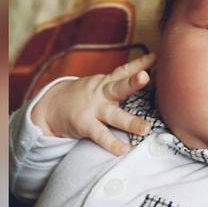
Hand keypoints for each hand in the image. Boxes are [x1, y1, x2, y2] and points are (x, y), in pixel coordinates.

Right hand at [30, 53, 156, 155]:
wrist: (51, 107)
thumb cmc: (86, 96)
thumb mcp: (101, 85)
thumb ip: (122, 83)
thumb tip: (152, 78)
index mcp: (107, 82)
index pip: (125, 70)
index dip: (140, 63)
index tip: (156, 56)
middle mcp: (102, 93)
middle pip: (119, 86)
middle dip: (133, 82)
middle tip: (146, 77)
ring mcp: (93, 109)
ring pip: (114, 115)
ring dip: (130, 122)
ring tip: (146, 128)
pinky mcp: (85, 124)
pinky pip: (100, 135)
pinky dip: (112, 143)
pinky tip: (123, 150)